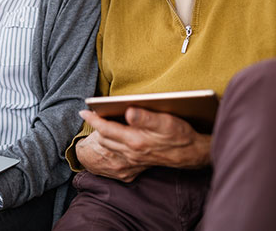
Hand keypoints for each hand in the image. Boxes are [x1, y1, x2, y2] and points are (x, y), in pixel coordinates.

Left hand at [78, 107, 211, 178]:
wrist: (192, 153)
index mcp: (135, 141)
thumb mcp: (165, 122)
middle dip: (95, 127)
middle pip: (103, 139)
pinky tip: (112, 139)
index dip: (93, 119)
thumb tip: (128, 112)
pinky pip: (116, 157)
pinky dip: (110, 147)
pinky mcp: (137, 165)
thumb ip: (146, 117)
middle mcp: (131, 153)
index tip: (83, 110)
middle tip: (92, 114)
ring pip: (108, 148)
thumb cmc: (179, 134)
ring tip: (99, 124)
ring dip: (101, 137)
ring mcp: (133, 160)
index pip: (105, 129)